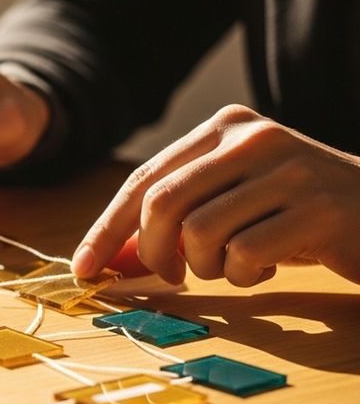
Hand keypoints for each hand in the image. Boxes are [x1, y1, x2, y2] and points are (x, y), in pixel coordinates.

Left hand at [72, 105, 359, 286]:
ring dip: (208, 268)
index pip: (144, 180)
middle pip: (162, 204)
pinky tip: (270, 265)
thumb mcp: (229, 201)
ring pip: (201, 233)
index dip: (106, 228)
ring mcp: (291, 169)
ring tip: (237, 264)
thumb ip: (171, 218)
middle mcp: (255, 138)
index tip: (83, 268)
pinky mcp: (320, 208)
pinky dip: (245, 275)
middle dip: (153, 252)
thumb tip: (104, 257)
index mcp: (225, 127)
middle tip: (173, 275)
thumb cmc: (293, 214)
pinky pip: (245, 255)